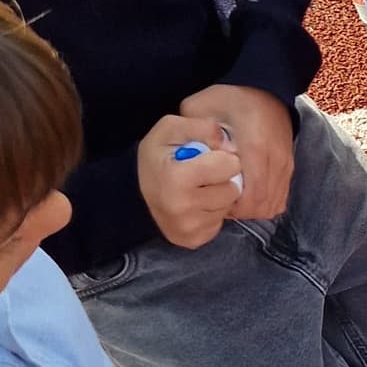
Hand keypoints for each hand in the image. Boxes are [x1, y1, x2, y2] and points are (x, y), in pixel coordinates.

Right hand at [137, 114, 245, 247]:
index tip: (209, 157)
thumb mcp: (170, 129)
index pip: (229, 165)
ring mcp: (187, 227)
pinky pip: (220, 223)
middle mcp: (182, 208)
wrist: (133, 192)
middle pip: (233, 189)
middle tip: (204, 175)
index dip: (223, 158)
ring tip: (199, 188)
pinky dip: (213, 212)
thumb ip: (201, 126)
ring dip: (220, 196)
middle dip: (223, 179)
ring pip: (228, 207)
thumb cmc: (157, 156)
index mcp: (177, 178)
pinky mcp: (193, 240)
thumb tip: (228, 142)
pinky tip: (196, 204)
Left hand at [179, 83, 294, 220]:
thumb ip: (192, 128)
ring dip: (251, 209)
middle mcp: (275, 158)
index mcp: (255, 145)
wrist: (264, 90)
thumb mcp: (201, 105)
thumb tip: (192, 154)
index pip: (252, 193)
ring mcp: (285, 165)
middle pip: (262, 204)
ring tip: (232, 196)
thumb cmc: (231, 99)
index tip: (213, 197)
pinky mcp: (289, 168)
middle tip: (219, 200)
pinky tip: (247, 194)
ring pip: (272, 205)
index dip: (232, 205)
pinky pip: (279, 199)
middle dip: (239, 211)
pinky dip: (263, 203)